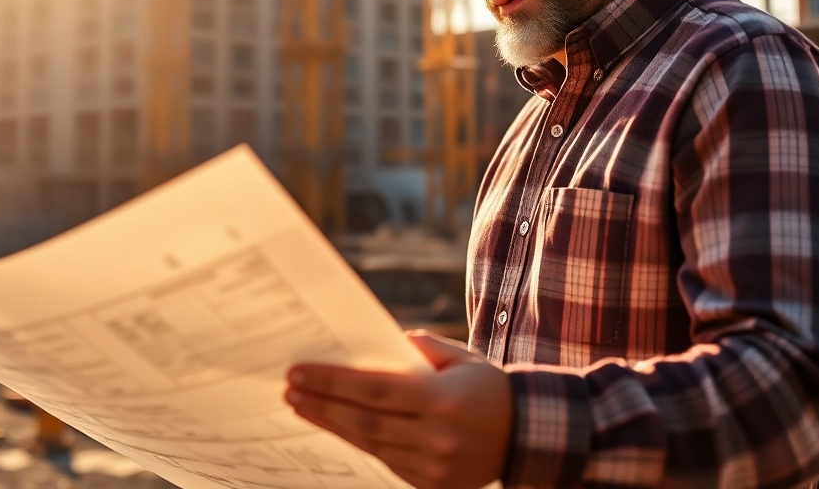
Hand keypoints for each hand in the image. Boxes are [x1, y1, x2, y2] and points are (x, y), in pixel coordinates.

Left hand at [285, 331, 510, 488]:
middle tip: (289, 390)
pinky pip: (387, 461)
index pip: (374, 390)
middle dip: (322, 404)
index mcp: (443, 399)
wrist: (529, 436)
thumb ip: (421, 348)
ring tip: (303, 407)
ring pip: (371, 444)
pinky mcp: (433, 485)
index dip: (332, 382)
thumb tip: (378, 343)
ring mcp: (435, 466)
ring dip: (332, 425)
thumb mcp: (460, 357)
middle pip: (365, 421)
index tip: (299, 373)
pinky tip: (337, 426)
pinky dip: (360, 442)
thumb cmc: (488, 388)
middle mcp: (437, 436)